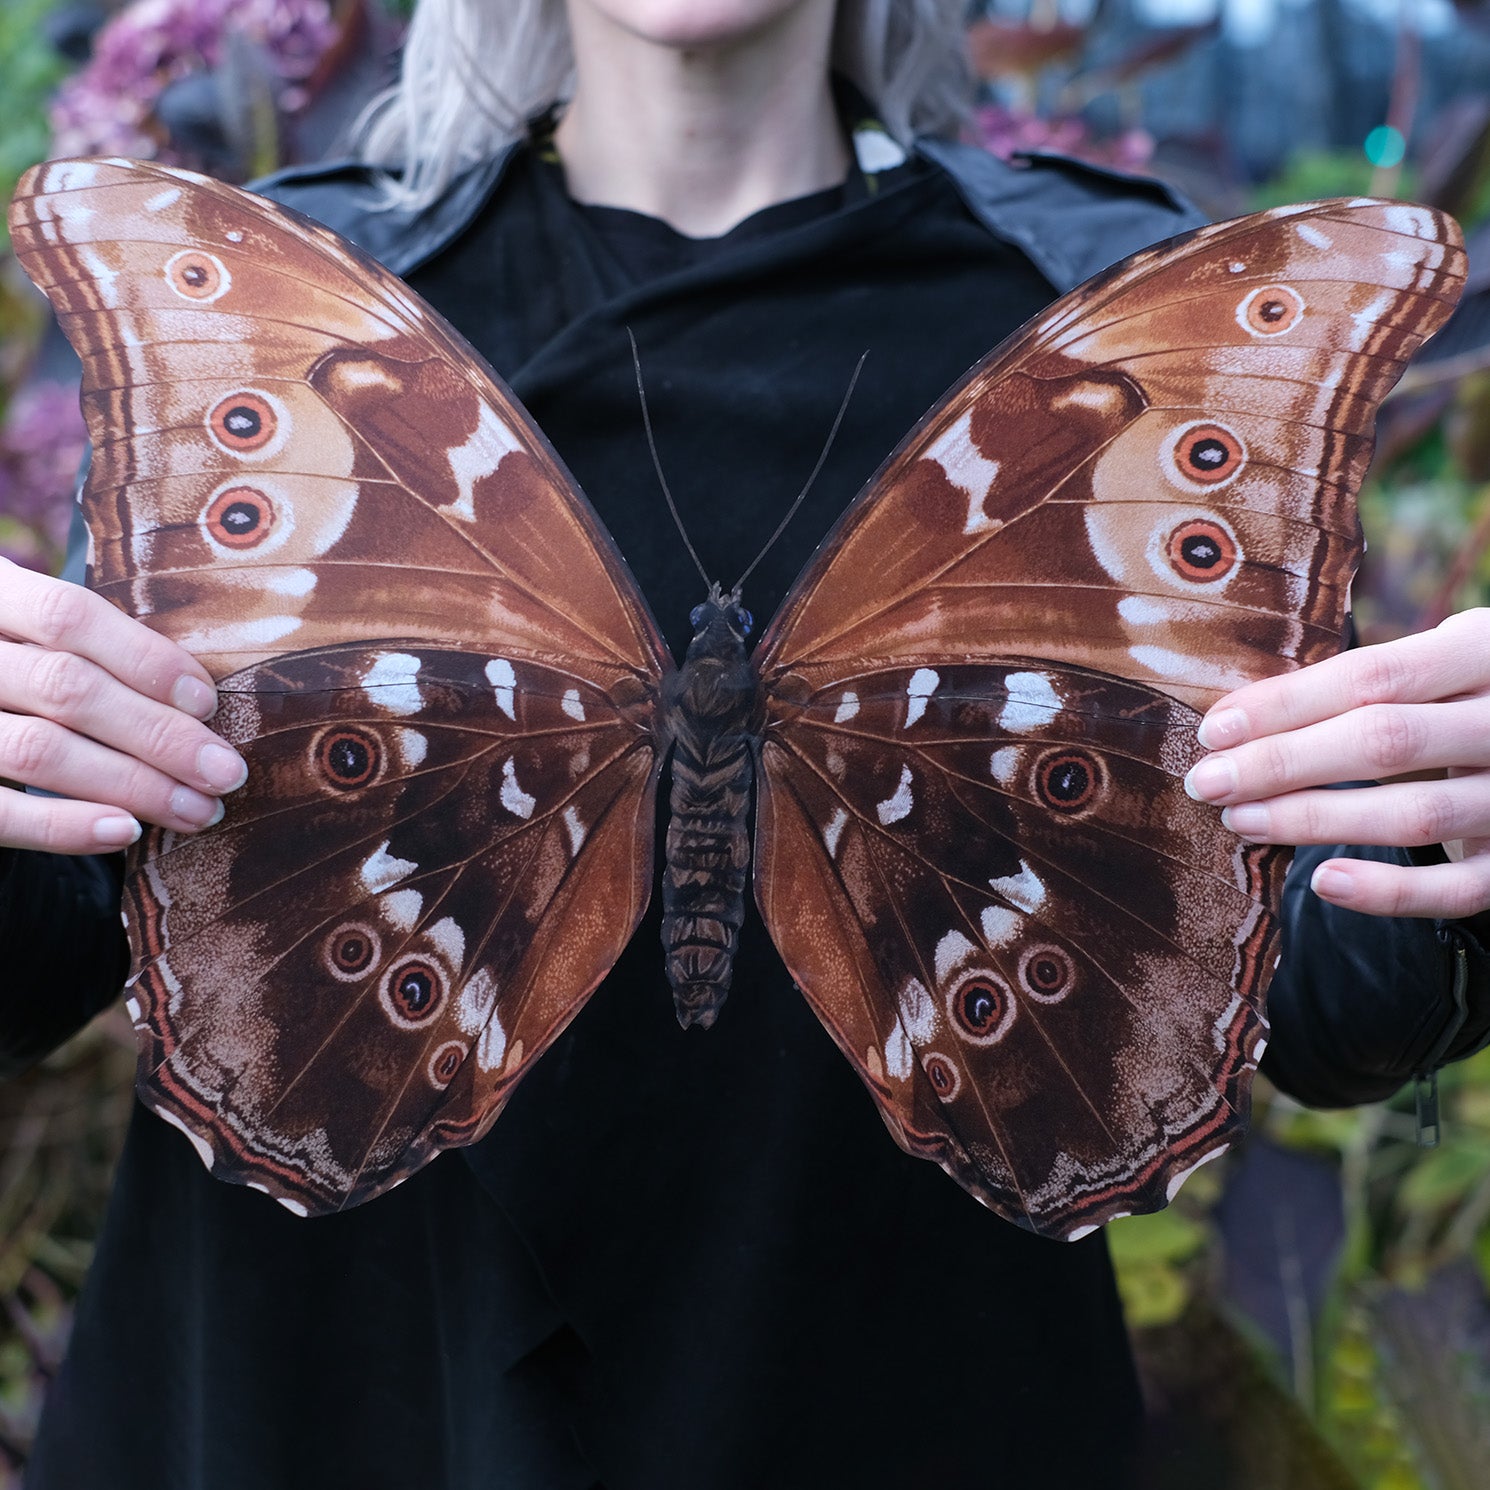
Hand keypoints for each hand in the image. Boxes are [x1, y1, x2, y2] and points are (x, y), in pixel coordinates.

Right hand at [0, 557, 246, 853]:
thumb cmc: (7, 663)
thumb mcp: (24, 628)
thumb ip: (85, 645)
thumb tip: (196, 698)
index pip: (67, 614)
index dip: (143, 657)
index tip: (206, 702)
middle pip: (66, 688)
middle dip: (160, 735)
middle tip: (227, 772)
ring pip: (40, 751)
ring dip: (134, 785)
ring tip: (200, 810)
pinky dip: (64, 826)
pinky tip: (125, 831)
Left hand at [1185, 608, 1489, 920]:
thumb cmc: (1466, 696)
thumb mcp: (1439, 661)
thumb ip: (1366, 681)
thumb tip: (1239, 719)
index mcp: (1482, 650)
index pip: (1372, 676)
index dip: (1285, 705)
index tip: (1213, 733)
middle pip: (1385, 741)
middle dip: (1281, 764)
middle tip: (1206, 783)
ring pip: (1414, 815)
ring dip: (1314, 820)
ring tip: (1241, 820)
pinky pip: (1457, 889)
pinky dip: (1388, 891)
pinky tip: (1325, 881)